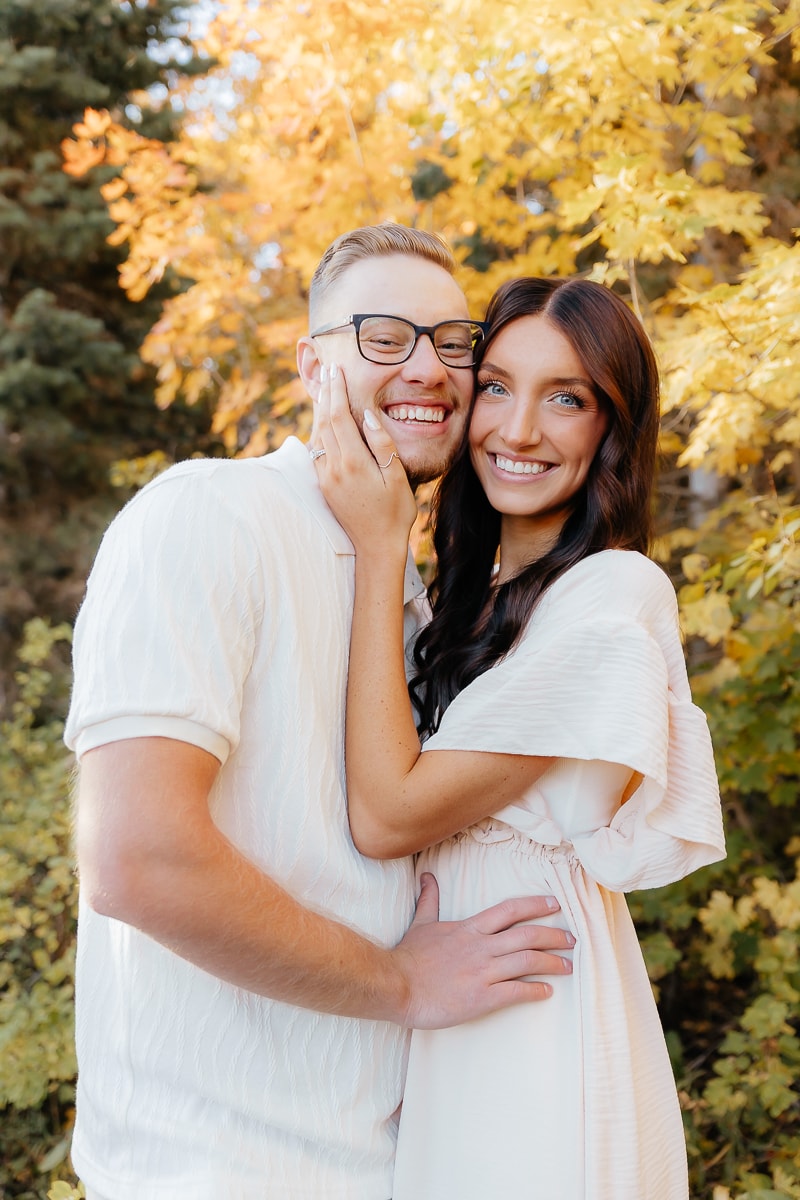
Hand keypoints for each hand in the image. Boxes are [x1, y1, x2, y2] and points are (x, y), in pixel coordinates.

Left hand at [313, 362, 417, 553]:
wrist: (376, 547)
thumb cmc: (395, 513)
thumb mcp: (397, 477)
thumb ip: (382, 444)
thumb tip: (367, 415)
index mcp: (353, 463)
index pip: (338, 416)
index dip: (336, 391)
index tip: (337, 371)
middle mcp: (333, 469)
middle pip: (323, 422)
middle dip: (325, 394)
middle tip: (328, 371)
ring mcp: (325, 478)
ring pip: (317, 435)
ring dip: (319, 411)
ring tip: (323, 389)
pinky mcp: (324, 487)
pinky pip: (316, 452)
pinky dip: (318, 431)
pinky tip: (322, 423)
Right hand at [392, 874, 574, 1028]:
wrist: (396, 985)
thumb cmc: (408, 957)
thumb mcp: (421, 923)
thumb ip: (430, 900)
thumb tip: (427, 876)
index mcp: (470, 928)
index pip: (510, 910)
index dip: (535, 905)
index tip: (554, 903)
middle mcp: (481, 946)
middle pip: (527, 935)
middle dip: (553, 935)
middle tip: (571, 938)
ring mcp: (483, 972)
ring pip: (527, 962)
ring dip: (551, 962)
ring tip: (567, 965)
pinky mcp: (482, 997)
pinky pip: (516, 992)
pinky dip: (535, 991)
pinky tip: (547, 991)